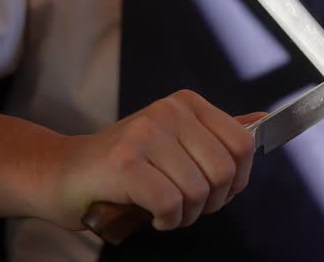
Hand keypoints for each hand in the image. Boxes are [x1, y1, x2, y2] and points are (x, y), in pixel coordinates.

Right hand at [46, 89, 265, 230]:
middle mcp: (169, 111)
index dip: (238, 179)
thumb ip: (218, 133)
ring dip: (186, 215)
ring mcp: (146, 133)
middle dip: (212, 202)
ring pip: (198, 191)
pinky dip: (166, 220)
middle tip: (187, 208)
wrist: (61, 173)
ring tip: (165, 211)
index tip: (217, 192)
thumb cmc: (122, 165)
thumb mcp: (175, 141)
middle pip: (225, 170)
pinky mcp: (125, 162)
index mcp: (187, 104)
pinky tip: (151, 215)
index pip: (243, 143)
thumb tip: (262, 120)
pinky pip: (170, 203)